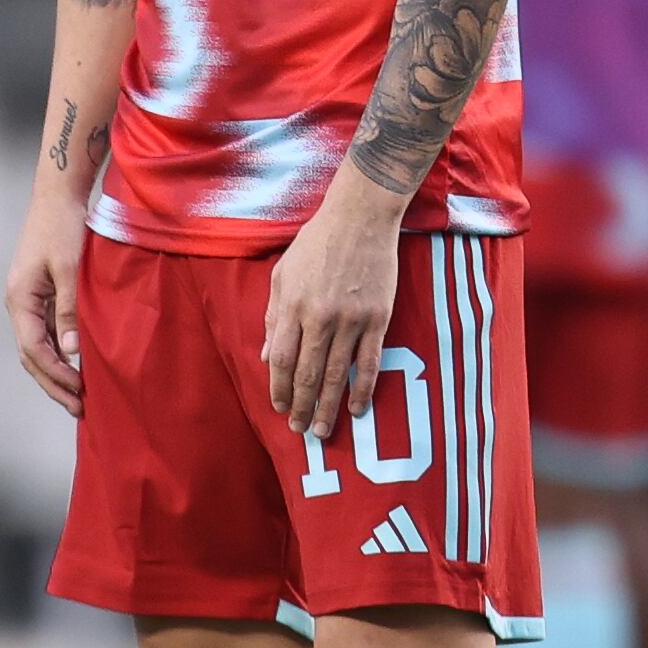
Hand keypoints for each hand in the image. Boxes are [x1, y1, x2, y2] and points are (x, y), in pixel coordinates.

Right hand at [2, 188, 90, 416]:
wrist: (59, 193)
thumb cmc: (62, 226)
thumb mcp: (68, 268)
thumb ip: (69, 310)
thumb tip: (72, 350)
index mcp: (19, 299)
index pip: (32, 350)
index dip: (55, 375)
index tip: (79, 391)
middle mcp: (18, 303)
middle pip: (31, 356)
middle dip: (53, 383)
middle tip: (80, 408)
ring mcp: (28, 299)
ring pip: (38, 347)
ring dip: (56, 371)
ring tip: (79, 395)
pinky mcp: (41, 292)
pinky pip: (46, 332)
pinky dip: (60, 352)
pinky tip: (77, 364)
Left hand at [264, 175, 402, 440]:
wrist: (361, 217)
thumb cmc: (317, 243)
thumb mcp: (283, 274)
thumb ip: (274, 317)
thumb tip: (269, 357)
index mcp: (294, 305)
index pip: (284, 360)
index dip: (281, 388)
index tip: (280, 407)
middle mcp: (321, 317)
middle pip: (309, 374)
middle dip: (303, 406)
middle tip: (301, 430)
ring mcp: (352, 319)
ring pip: (338, 374)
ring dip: (329, 406)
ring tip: (324, 430)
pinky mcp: (378, 318)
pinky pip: (370, 362)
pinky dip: (363, 388)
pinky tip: (357, 408)